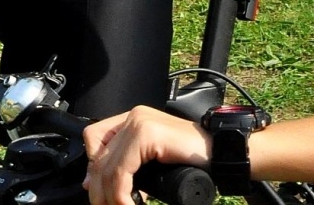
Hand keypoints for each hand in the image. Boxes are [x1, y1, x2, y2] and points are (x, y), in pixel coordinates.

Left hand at [83, 106, 208, 204]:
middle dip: (100, 190)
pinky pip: (121, 172)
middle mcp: (134, 116)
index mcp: (133, 120)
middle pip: (98, 157)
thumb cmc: (192, 160)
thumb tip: (91, 182)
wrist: (222, 154)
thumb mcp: (151, 162)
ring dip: (110, 197)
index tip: (100, 194)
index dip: (92, 169)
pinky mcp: (146, 134)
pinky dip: (121, 195)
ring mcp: (139, 122)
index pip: (94, 139)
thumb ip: (126, 165)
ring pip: (107, 168)